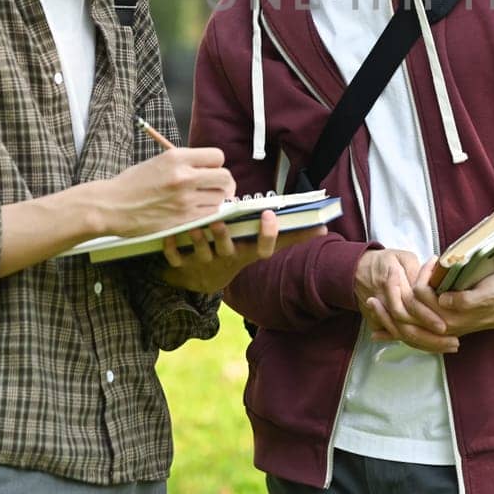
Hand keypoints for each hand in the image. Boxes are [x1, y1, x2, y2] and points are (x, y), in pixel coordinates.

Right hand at [102, 146, 232, 235]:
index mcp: (177, 157)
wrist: (111, 206)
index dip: (217, 164)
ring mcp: (184, 199)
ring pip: (220, 198)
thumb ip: (184, 163)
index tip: (211, 171)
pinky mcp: (182, 218)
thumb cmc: (132, 184)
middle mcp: (184, 177)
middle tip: (217, 187)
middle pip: (225, 177)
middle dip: (224, 183)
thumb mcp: (159, 162)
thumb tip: (208, 168)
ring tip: (201, 200)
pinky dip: (207, 212)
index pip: (218, 156)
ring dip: (215, 199)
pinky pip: (210, 214)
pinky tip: (195, 211)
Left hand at [159, 210, 327, 292]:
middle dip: (225, 236)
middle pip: (228, 250)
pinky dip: (171, 249)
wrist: (203, 278)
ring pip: (200, 253)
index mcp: (247, 254)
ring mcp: (204, 263)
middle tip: (222, 219)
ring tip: (196, 225)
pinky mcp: (182, 265)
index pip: (263, 249)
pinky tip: (169, 235)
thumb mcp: (260, 247)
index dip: (268, 235)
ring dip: (198, 240)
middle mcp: (227, 260)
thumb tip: (324, 227)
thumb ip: (290, 236)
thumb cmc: (237, 252)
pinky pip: (174, 259)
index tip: (271, 215)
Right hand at [356, 251, 457, 353]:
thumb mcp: (402, 258)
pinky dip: (415, 343)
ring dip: (427, 344)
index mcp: (391, 283)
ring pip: (404, 335)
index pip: (411, 305)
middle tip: (454, 343)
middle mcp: (385, 302)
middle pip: (407, 327)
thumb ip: (417, 270)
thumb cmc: (385, 261)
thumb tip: (434, 283)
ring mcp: (381, 315)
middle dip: (431, 339)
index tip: (445, 326)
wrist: (356, 270)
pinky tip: (433, 347)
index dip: (427, 317)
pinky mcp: (377, 323)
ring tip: (449, 346)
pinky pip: (397, 337)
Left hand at [370, 268, 493, 343]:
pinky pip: (411, 337)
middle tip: (375, 291)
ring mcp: (438, 331)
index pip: (422, 302)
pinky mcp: (436, 330)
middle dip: (390, 306)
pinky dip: (393, 335)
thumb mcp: (488, 292)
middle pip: (408, 321)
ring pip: (406, 330)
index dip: (412, 285)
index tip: (405, 271)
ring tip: (370, 304)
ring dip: (387, 318)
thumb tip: (444, 299)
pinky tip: (377, 334)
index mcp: (452, 316)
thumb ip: (468, 297)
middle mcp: (442, 327)